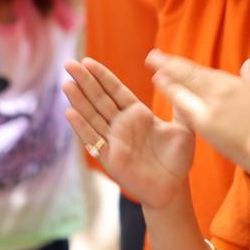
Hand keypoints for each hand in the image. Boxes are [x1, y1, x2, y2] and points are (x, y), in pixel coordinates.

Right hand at [63, 58, 194, 208]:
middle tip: (69, 63)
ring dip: (79, 100)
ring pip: (92, 116)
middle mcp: (122, 125)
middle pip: (99, 99)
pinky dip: (82, 127)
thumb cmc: (178, 159)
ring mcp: (114, 141)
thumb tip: (177, 80)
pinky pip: (93, 140)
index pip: (115, 91)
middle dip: (85, 82)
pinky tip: (70, 112)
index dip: (102, 76)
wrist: (173, 188)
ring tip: (66, 83)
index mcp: (138, 114)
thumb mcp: (184, 127)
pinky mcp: (110, 158)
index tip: (88, 61)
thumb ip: (180, 105)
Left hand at [148, 52, 249, 174]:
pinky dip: (171, 91)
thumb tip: (249, 62)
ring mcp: (214, 104)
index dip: (185, 66)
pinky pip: (185, 103)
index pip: (203, 72)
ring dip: (168, 74)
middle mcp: (223, 89)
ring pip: (186, 84)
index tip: (170, 60)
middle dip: (170, 63)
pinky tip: (160, 84)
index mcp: (235, 84)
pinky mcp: (207, 121)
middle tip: (152, 56)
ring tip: (152, 66)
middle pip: (191, 73)